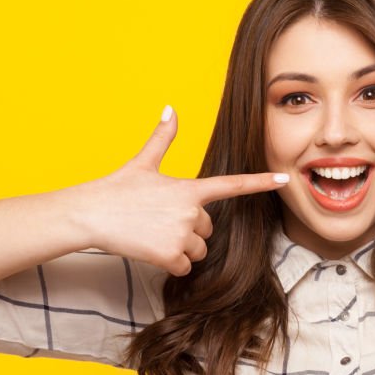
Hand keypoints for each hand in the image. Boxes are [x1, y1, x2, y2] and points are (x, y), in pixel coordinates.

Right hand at [74, 106, 287, 274]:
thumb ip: (162, 138)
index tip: (284, 179)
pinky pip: (184, 267)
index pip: (233, 184)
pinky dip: (170, 264)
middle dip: (189, 230)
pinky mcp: (169, 255)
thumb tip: (170, 108)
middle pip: (207, 229)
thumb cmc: (116, 189)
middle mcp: (191, 211)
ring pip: (198, 251)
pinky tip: (150, 249)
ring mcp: (181, 234)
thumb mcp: (142, 162)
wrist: (90, 214)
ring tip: (154, 234)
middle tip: (159, 220)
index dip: (260, 182)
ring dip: (181, 249)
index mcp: (189, 188)